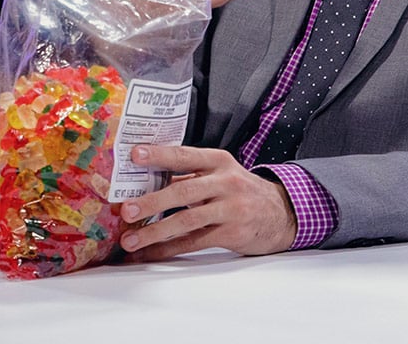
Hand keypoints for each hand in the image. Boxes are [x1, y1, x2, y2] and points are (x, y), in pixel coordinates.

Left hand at [118, 145, 297, 259]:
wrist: (280, 213)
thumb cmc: (240, 190)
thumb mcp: (220, 173)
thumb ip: (188, 176)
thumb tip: (146, 180)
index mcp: (218, 161)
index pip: (184, 155)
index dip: (159, 155)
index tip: (134, 155)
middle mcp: (225, 182)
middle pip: (184, 191)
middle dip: (152, 201)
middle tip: (127, 210)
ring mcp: (230, 209)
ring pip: (187, 220)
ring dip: (155, 232)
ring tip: (131, 239)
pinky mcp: (231, 233)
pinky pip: (194, 243)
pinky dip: (168, 249)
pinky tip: (150, 253)